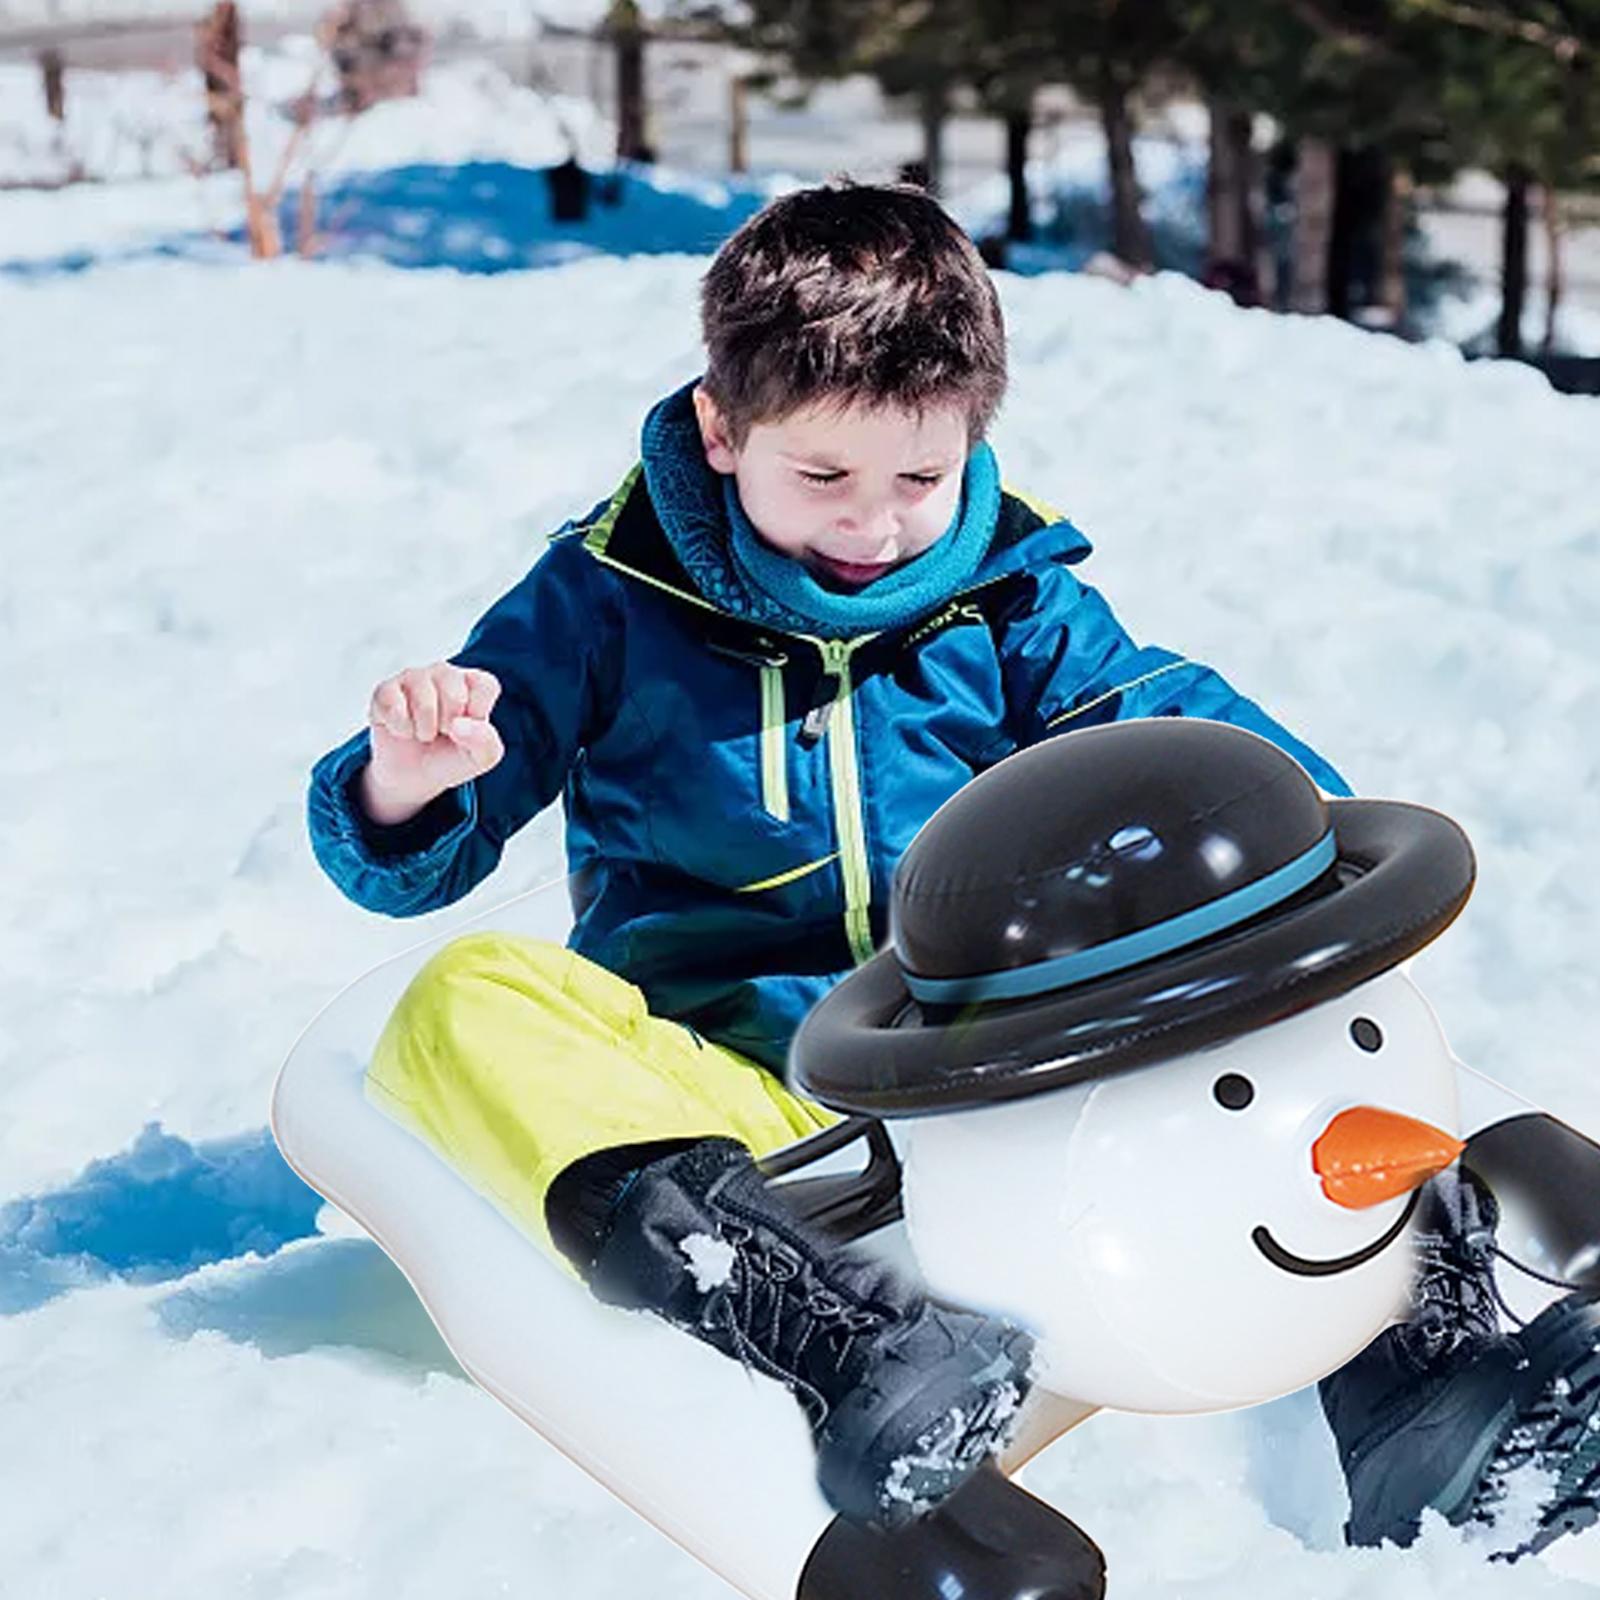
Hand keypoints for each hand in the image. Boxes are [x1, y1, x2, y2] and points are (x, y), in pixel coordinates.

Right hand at [360, 663, 503, 823]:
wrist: (413, 775)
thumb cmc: (450, 756)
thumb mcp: (480, 758)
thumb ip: (485, 743)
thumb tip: (460, 725)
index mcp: (473, 682)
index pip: (486, 685)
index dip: (477, 714)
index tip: (468, 728)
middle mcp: (444, 672)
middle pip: (454, 695)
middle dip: (449, 726)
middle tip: (443, 732)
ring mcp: (413, 677)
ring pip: (424, 702)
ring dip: (424, 730)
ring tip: (423, 732)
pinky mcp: (385, 689)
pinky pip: (393, 707)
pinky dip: (400, 729)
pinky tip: (403, 730)